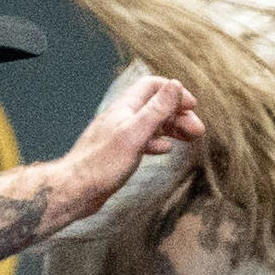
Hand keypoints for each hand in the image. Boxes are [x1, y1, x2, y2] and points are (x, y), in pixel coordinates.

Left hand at [48, 70, 203, 222]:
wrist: (76, 189)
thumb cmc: (101, 164)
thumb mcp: (135, 134)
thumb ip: (156, 109)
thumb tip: (174, 85)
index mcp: (125, 108)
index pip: (152, 86)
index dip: (174, 92)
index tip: (192, 106)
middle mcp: (123, 117)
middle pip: (156, 106)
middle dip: (179, 114)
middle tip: (198, 130)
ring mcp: (122, 134)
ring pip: (153, 124)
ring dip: (173, 128)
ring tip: (190, 138)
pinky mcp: (122, 151)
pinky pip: (145, 140)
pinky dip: (159, 142)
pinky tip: (164, 150)